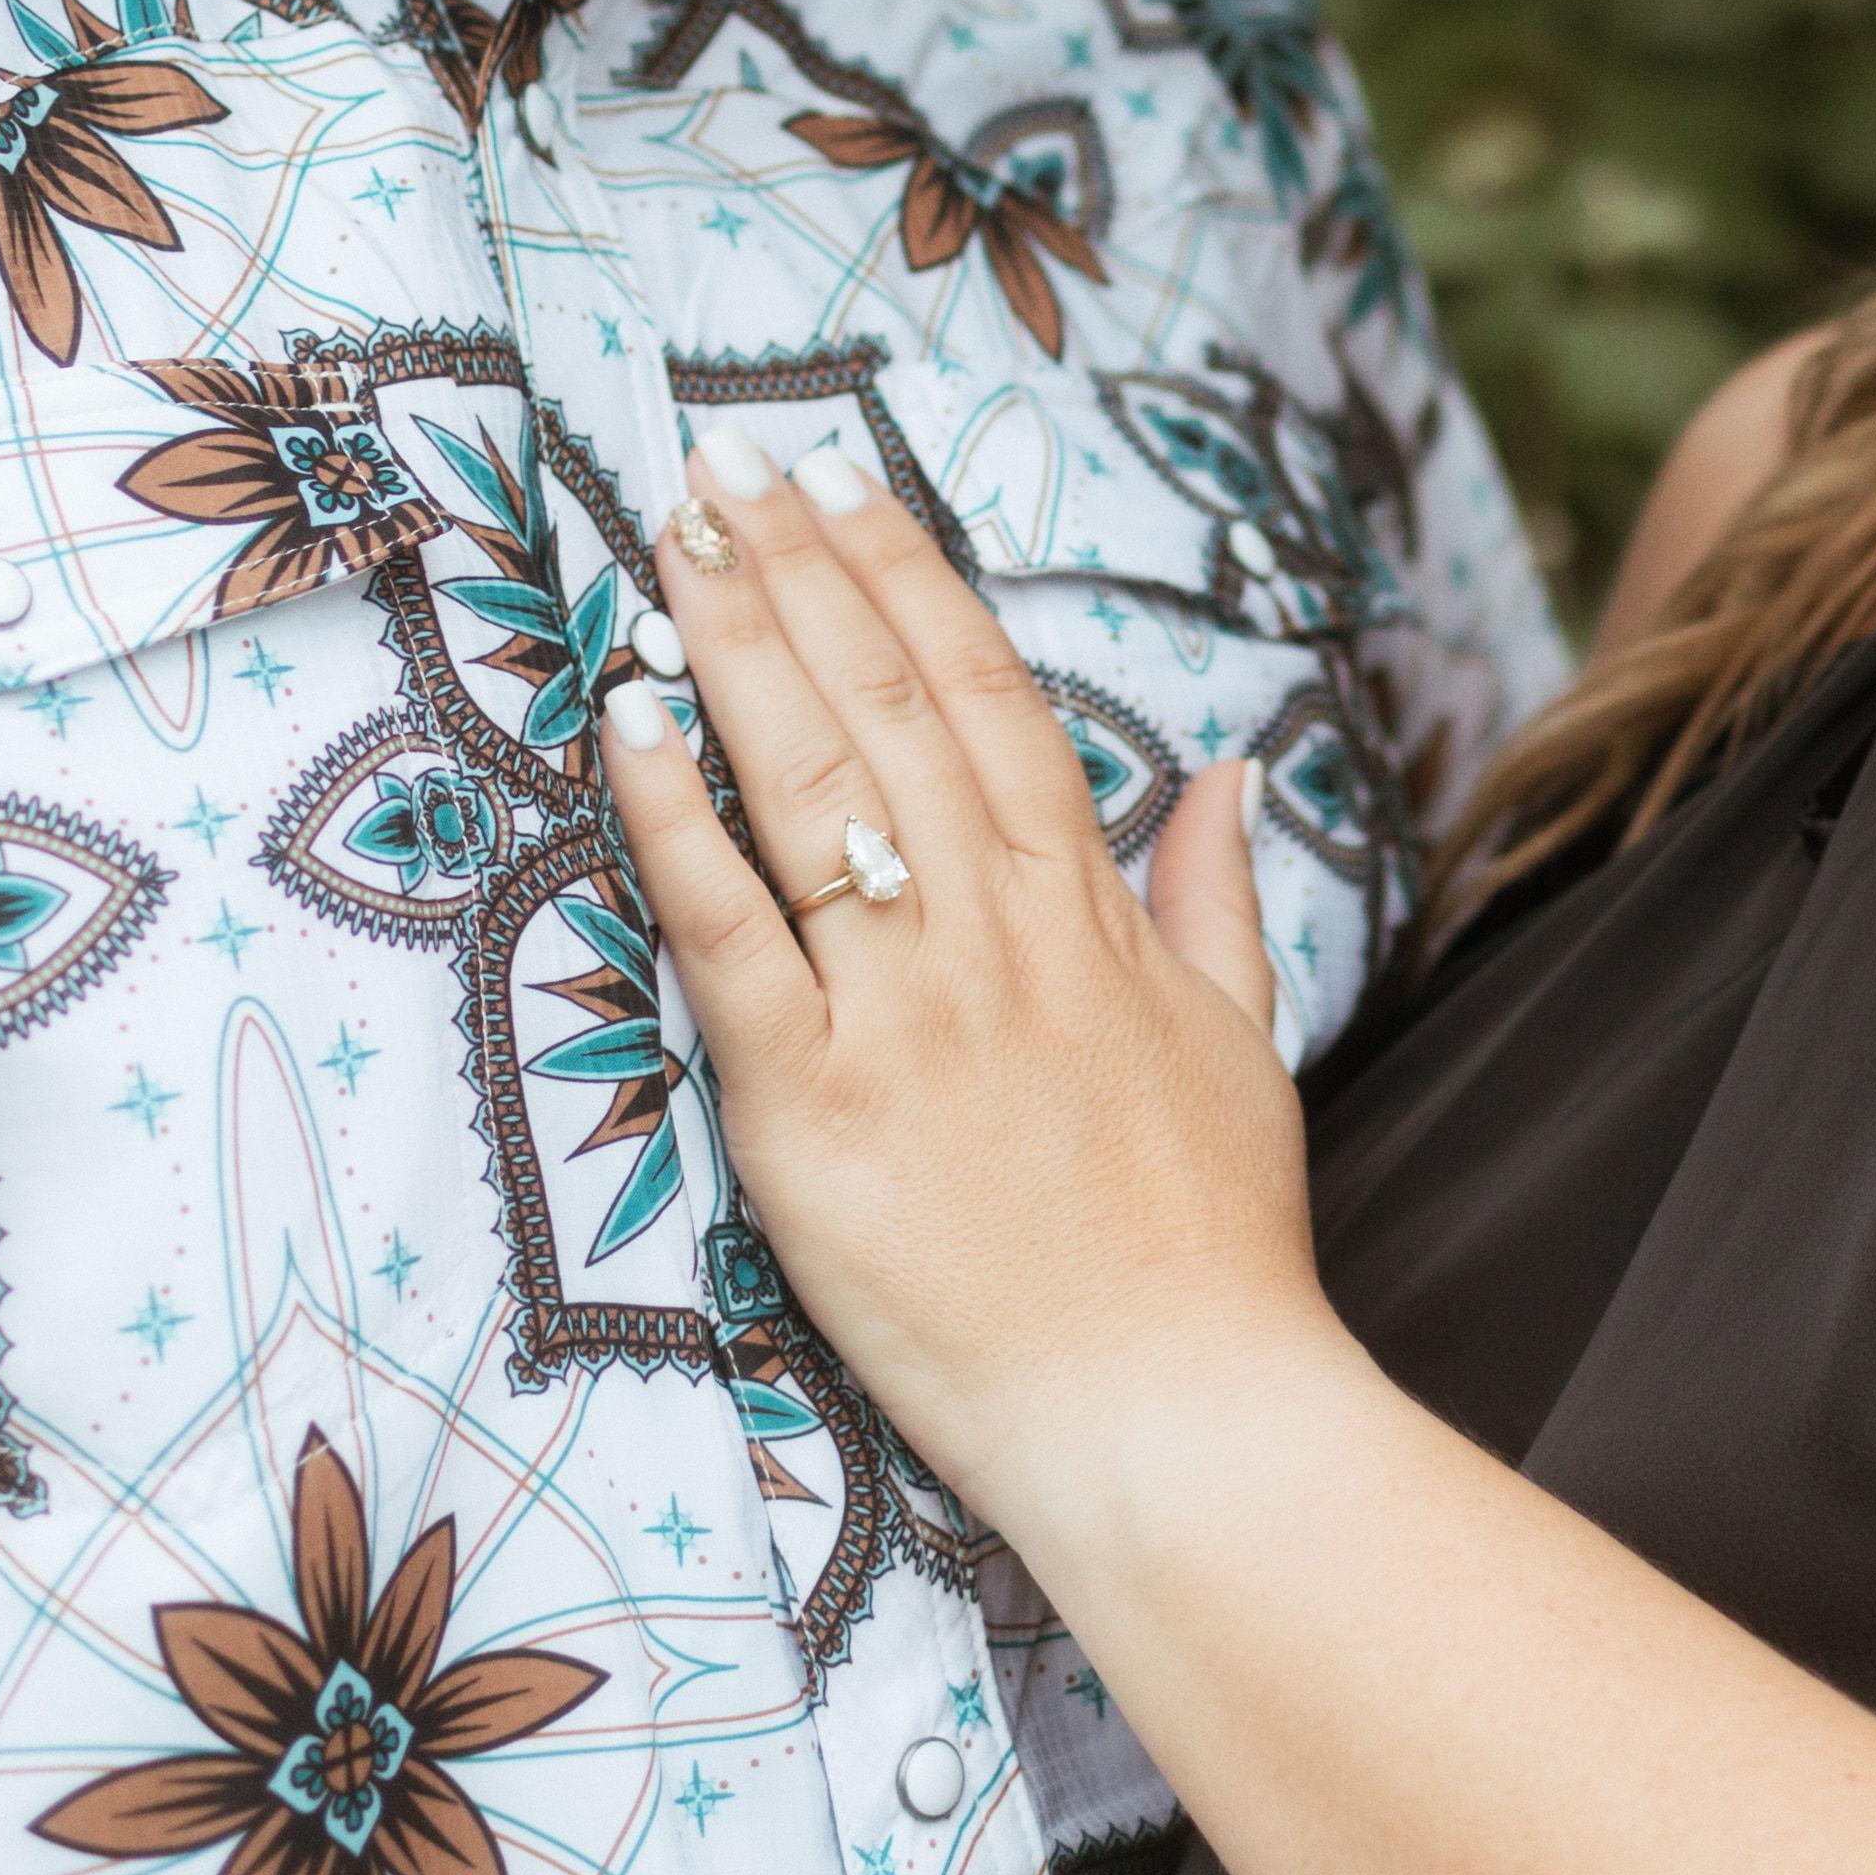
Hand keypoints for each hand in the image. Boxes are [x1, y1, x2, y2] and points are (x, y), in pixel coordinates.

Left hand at [597, 421, 1335, 1535]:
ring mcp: (905, 1013)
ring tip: (674, 536)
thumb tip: (1228, 772)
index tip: (839, 483)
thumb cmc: (1213, 1249)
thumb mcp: (1243, 1047)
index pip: (983, 698)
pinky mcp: (817, 1108)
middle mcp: (994, 933)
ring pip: (809, 786)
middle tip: (721, 459)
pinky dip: (678, 820)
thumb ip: (1217, 900)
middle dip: (796, 570)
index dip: (905, 579)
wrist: (1178, 1415)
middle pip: (883, 709)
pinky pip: (732, 936)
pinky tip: (631, 720)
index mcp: (1089, 912)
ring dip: (737, 645)